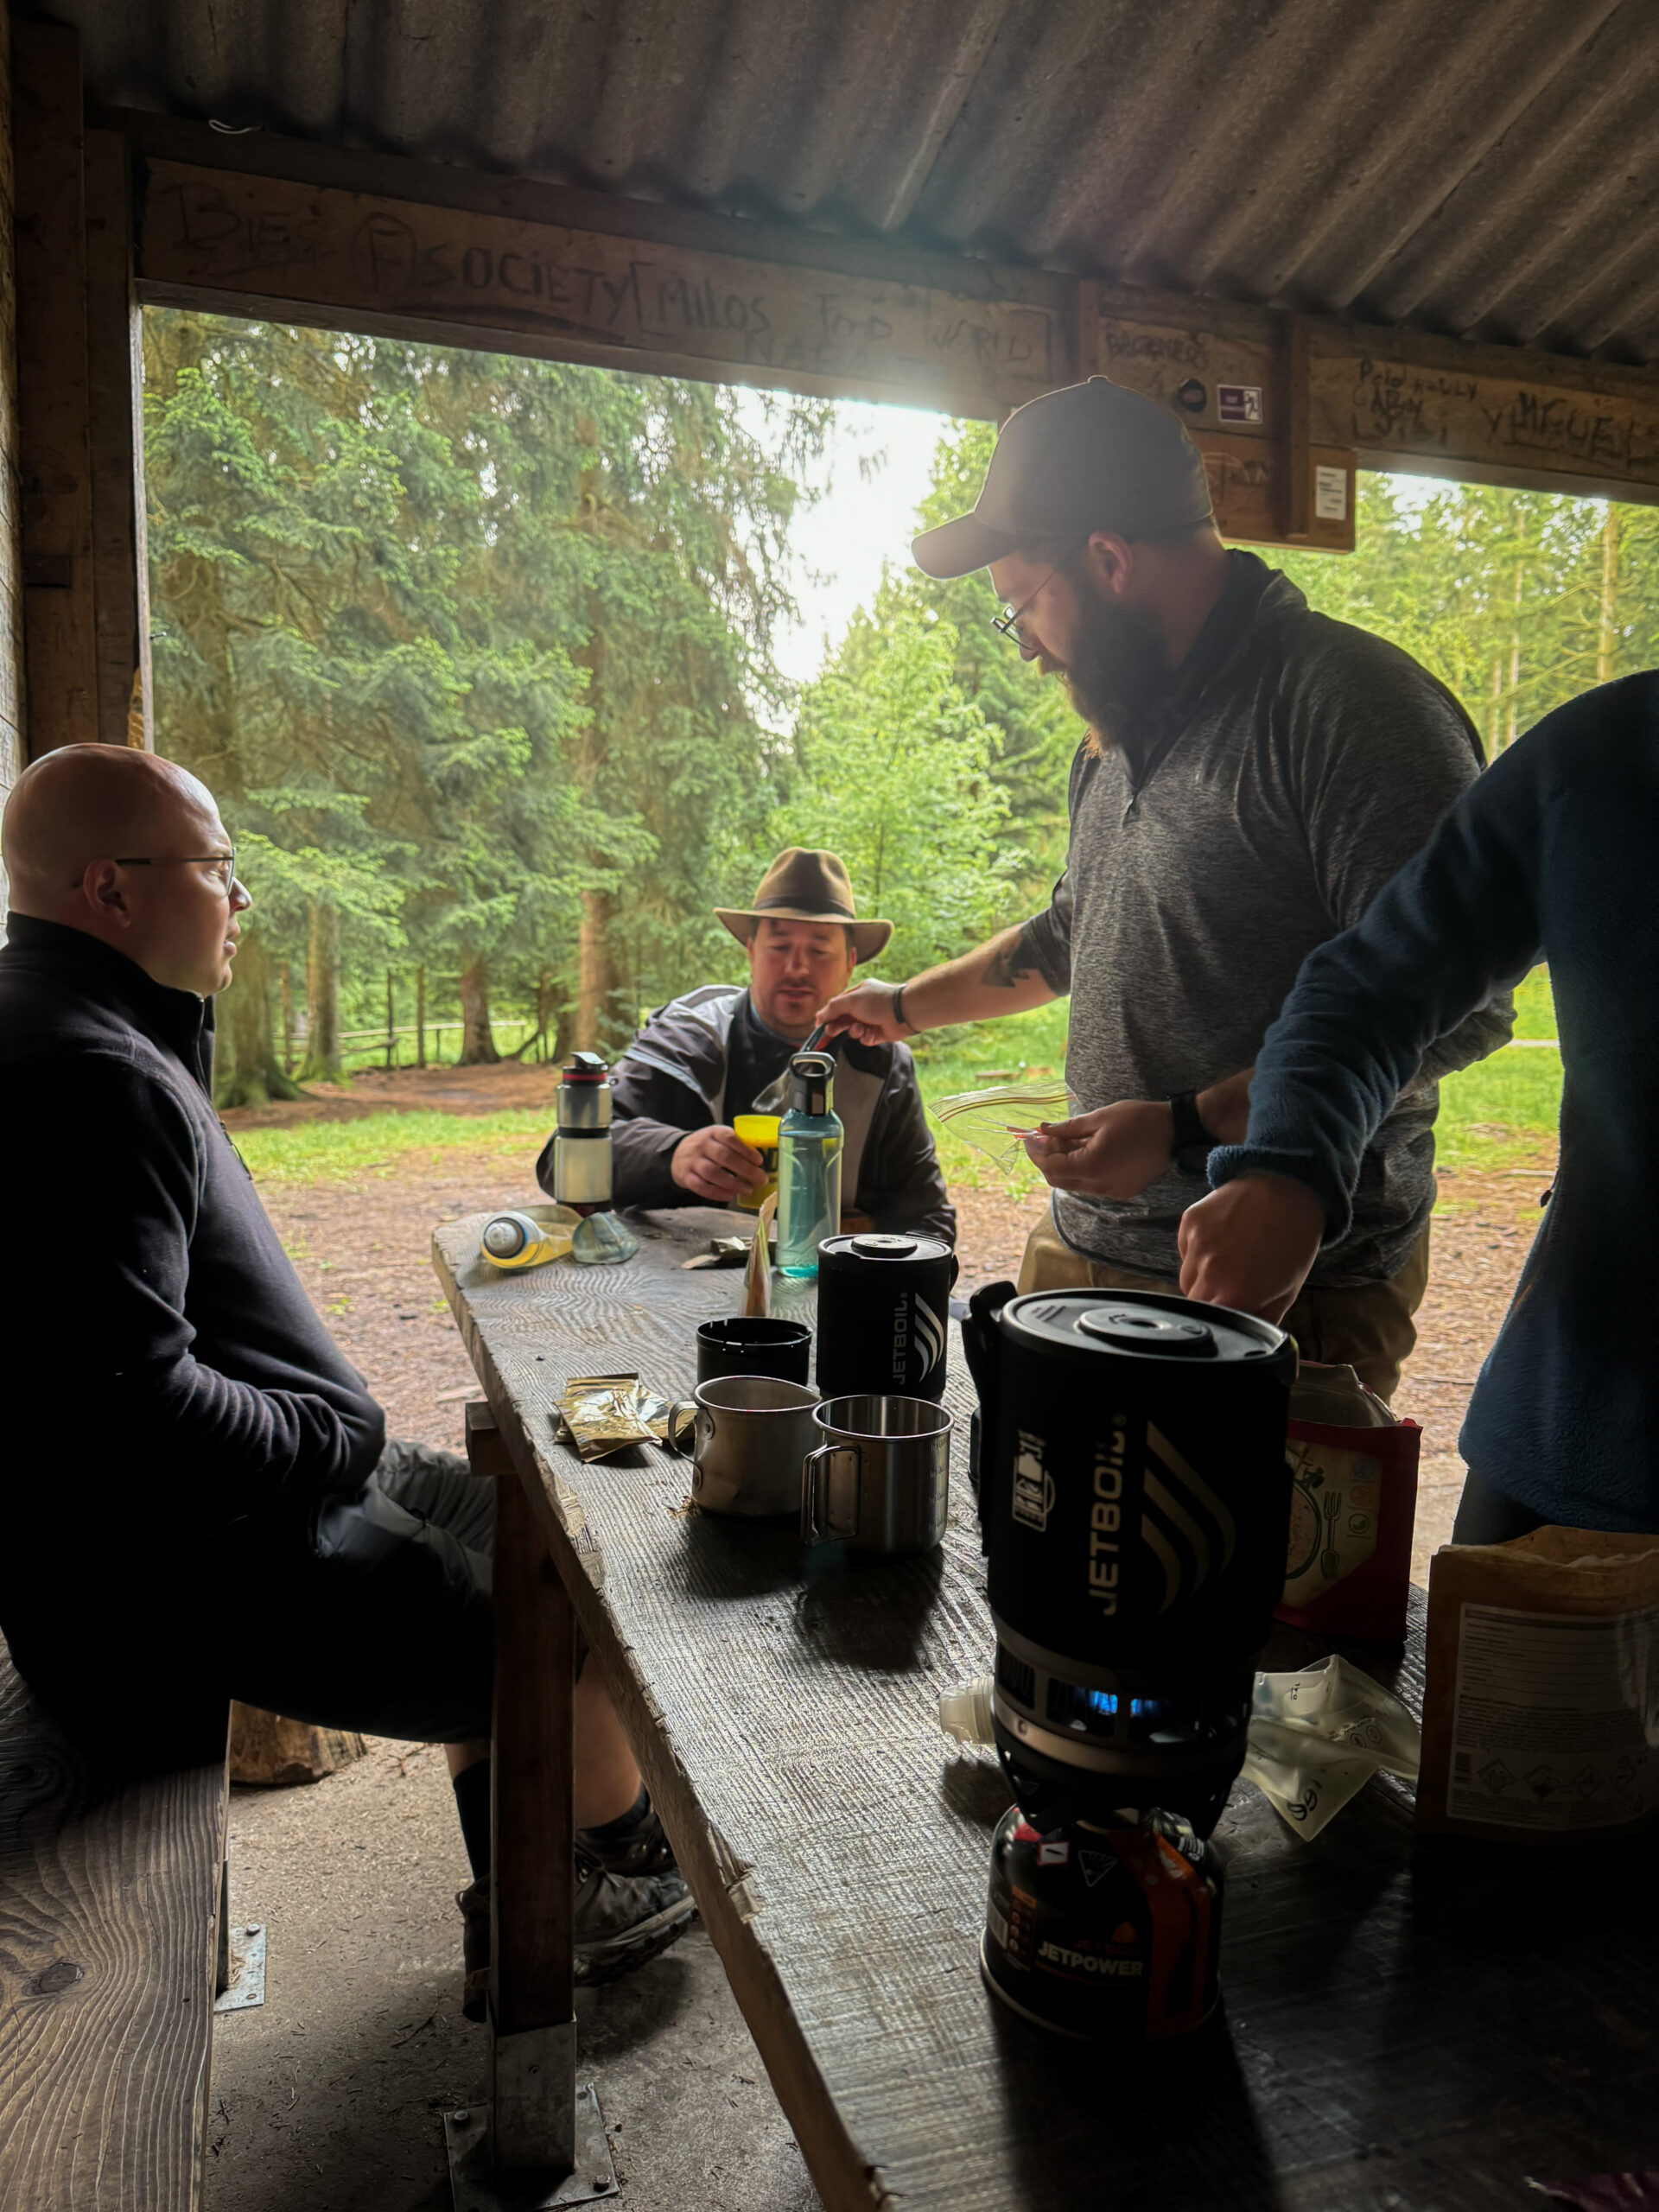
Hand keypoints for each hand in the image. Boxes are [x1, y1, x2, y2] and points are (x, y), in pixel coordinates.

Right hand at [671, 1125, 767, 1204]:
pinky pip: (701, 1186)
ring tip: (748, 1190)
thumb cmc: (708, 1147)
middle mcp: (701, 1145)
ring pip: (712, 1172)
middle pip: (724, 1156)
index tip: (759, 1161)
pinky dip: (717, 1193)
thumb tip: (760, 1163)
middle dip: (745, 1169)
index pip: (730, 1138)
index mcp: (713, 1132)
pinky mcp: (685, 1176)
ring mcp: (692, 1161)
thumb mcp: (719, 1138)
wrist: (678, 1153)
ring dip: (733, 1183)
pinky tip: (730, 1196)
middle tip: (761, 1179)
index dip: (746, 1150)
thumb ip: (736, 1146)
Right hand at [818, 979, 910, 1045]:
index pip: (838, 1005)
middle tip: (830, 1031)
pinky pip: (865, 1039)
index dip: (828, 1015)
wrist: (901, 1012)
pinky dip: (866, 1037)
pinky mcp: (878, 1033)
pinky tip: (871, 1034)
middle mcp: (864, 1007)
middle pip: (844, 1019)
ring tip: (859, 1029)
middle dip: (837, 1026)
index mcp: (858, 994)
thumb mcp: (850, 1000)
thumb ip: (833, 1008)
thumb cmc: (877, 1001)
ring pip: (854, 1031)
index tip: (820, 1024)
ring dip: (854, 1031)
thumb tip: (820, 1015)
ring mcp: (871, 1020)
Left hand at [1022, 1100, 1173, 1199]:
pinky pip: (1091, 1184)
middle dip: (1046, 1159)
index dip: (1035, 1151)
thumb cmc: (1138, 1119)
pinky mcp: (1121, 1191)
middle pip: (1058, 1179)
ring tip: (1065, 1141)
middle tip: (1044, 1137)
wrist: (1175, 1132)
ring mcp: (1111, 1192)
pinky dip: (1081, 1170)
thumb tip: (1044, 1130)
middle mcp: (1098, 1185)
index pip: (1050, 1165)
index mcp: (1090, 1166)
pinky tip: (1084, 1151)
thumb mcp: (1099, 1118)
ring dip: (1063, 1164)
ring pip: (1074, 1183)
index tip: (1028, 1136)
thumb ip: (1067, 1128)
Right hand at [1177, 1173, 1325, 1321]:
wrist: (1288, 1189)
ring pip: (1187, 1276)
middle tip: (1236, 1281)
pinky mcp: (1189, 1223)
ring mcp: (1197, 1245)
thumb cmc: (1292, 1241)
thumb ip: (1260, 1321)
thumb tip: (1246, 1338)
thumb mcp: (1287, 1291)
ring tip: (1231, 1256)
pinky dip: (1198, 1250)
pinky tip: (1223, 1238)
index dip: (1220, 1319)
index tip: (1232, 1310)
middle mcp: (1210, 1271)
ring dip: (1202, 1275)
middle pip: (1193, 1302)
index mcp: (1235, 1294)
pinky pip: (1185, 1250)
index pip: (1209, 1323)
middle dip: (1212, 1298)